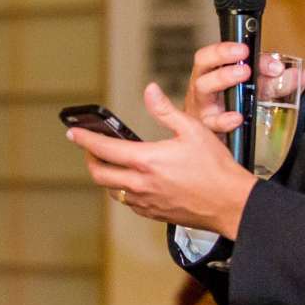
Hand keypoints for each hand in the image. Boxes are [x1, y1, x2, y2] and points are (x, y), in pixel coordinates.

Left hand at [71, 81, 259, 237]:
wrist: (231, 203)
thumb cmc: (216, 168)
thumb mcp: (193, 130)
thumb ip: (165, 110)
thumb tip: (149, 91)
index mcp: (147, 161)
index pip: (104, 149)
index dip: (84, 139)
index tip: (73, 132)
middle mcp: (141, 184)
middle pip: (99, 174)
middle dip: (90, 159)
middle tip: (91, 148)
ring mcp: (146, 202)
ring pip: (112, 190)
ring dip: (106, 176)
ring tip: (111, 162)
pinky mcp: (153, 213)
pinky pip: (129, 202)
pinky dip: (124, 189)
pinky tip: (133, 180)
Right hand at [185, 42, 304, 136]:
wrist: (226, 142)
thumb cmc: (237, 110)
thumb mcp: (258, 91)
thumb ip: (277, 82)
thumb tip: (299, 76)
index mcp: (213, 74)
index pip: (211, 54)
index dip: (225, 48)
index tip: (245, 49)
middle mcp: (204, 88)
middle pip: (202, 65)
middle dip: (222, 57)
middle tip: (245, 57)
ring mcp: (203, 108)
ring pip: (203, 88)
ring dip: (223, 78)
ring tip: (243, 74)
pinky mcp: (208, 129)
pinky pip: (211, 123)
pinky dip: (224, 119)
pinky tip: (236, 117)